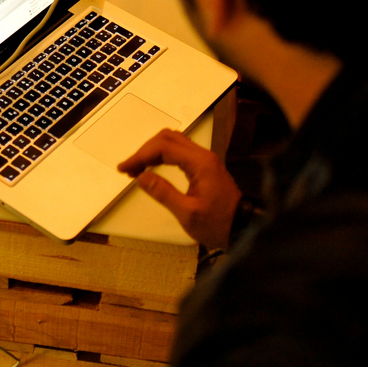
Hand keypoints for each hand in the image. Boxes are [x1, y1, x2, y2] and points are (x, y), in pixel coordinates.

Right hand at [118, 129, 241, 248]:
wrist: (243, 228)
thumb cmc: (217, 224)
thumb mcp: (187, 213)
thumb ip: (163, 193)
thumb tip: (141, 177)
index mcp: (199, 163)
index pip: (164, 147)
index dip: (140, 155)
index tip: (124, 169)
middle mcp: (203, 155)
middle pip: (168, 138)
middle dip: (145, 150)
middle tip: (129, 169)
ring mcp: (205, 159)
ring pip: (174, 141)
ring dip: (153, 150)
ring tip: (137, 168)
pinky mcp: (205, 166)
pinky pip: (180, 151)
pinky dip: (163, 155)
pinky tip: (152, 167)